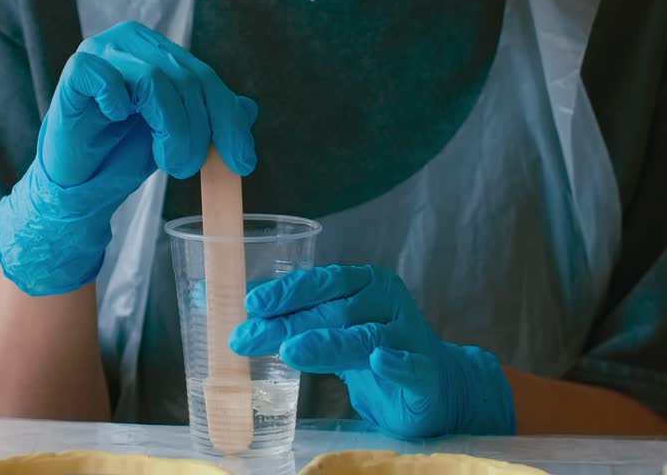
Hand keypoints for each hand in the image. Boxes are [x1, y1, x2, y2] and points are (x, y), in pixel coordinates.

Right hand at [0, 21, 257, 295]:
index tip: (243, 162)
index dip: (228, 120)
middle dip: (200, 130)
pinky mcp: (75, 71)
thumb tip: (249, 109)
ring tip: (168, 161)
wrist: (80, 182)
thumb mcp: (179, 135)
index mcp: (158, 50)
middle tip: (192, 167)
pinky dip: (118, 101)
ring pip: (154, 80)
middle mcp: (131, 42)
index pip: (205, 77)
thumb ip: (211, 118)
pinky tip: (118, 119)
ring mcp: (100, 51)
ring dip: (171, 129)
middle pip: (186, 78)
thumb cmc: (124, 151)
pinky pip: (105, 77)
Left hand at [229, 265, 515, 437]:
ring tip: (291, 351)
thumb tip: (229, 307)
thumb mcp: (334, 330)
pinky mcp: (425, 373)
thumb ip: (294, 318)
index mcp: (365, 284)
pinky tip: (379, 361)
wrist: (437, 385)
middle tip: (247, 338)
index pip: (322, 282)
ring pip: (364, 338)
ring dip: (327, 343)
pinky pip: (409, 365)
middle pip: (334, 310)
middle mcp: (387, 303)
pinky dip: (395, 363)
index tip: (251, 303)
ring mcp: (408, 337)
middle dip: (287, 323)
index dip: (287, 290)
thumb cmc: (375, 349)